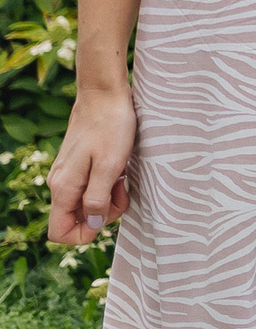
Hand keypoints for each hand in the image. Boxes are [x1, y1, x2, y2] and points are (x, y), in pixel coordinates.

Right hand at [47, 85, 134, 245]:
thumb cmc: (111, 126)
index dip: (85, 234)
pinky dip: (107, 186)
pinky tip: (119, 170)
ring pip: (85, 204)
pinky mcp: (78, 166)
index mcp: (63, 188)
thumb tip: (92, 226)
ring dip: (108, 198)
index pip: (59, 232)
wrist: (105, 94)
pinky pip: (90, 188)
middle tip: (121, 188)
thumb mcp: (110, 165)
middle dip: (103, 214)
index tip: (108, 212)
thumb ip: (97, 199)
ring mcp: (68, 175)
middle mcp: (60, 184)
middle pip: (76, 220)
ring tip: (122, 176)